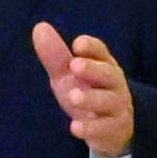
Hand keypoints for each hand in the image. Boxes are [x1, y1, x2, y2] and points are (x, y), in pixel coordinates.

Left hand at [31, 24, 136, 157]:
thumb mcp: (69, 75)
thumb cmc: (88, 93)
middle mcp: (114, 84)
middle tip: (75, 65)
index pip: (101, 53)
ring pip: (108, 101)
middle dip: (93, 69)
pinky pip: (105, 129)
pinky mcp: (114, 130)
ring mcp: (117, 108)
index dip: (91, 48)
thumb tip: (39, 26)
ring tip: (74, 96)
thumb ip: (56, 55)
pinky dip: (90, 128)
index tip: (77, 44)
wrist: (110, 130)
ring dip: (91, 98)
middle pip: (109, 74)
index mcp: (104, 65)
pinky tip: (74, 127)